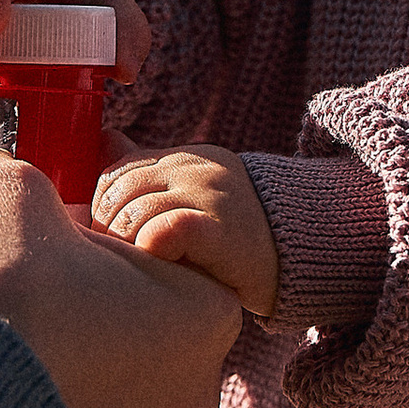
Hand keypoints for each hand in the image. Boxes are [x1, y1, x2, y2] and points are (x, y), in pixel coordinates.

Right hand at [0, 130, 241, 407]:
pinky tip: (0, 356)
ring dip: (64, 330)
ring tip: (10, 311)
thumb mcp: (9, 197)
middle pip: (137, 303)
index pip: (162, 246)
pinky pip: (68, 402)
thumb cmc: (11, 291)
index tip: (62, 224)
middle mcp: (193, 386)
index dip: (104, 224)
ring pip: (104, 356)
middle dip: (87, 280)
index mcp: (209, 314)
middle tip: (33, 264)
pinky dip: (39, 377)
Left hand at [90, 145, 280, 319]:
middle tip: (122, 262)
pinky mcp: (219, 228)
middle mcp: (195, 168)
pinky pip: (160, 232)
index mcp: (185, 157)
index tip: (114, 240)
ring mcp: (208, 195)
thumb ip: (150, 169)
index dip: (103, 208)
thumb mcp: (196, 192)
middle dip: (107, 231)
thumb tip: (105, 138)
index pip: (116, 172)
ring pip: (131, 214)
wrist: (305, 255)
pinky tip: (167, 268)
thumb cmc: (240, 235)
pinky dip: (150, 252)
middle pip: (118, 192)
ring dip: (126, 248)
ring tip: (146, 269)